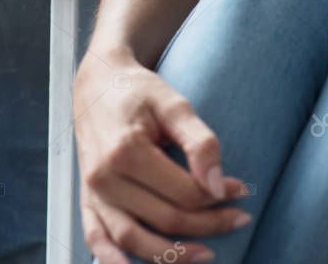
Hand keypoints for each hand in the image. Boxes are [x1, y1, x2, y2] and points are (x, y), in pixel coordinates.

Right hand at [74, 49, 251, 263]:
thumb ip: (199, 142)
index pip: (183, 193)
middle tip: (238, 218)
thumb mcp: (174, 104)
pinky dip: (110, 259)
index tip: (241, 189)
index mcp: (126, 150)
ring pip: (133, 238)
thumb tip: (217, 185)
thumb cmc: (137, 90)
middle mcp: (104, 175)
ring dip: (171, 254)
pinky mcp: (86, 196)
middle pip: (164, 218)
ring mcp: (92, 190)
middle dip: (207, 224)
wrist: (98, 81)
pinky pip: (95, 237)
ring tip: (207, 254)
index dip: (218, 197)